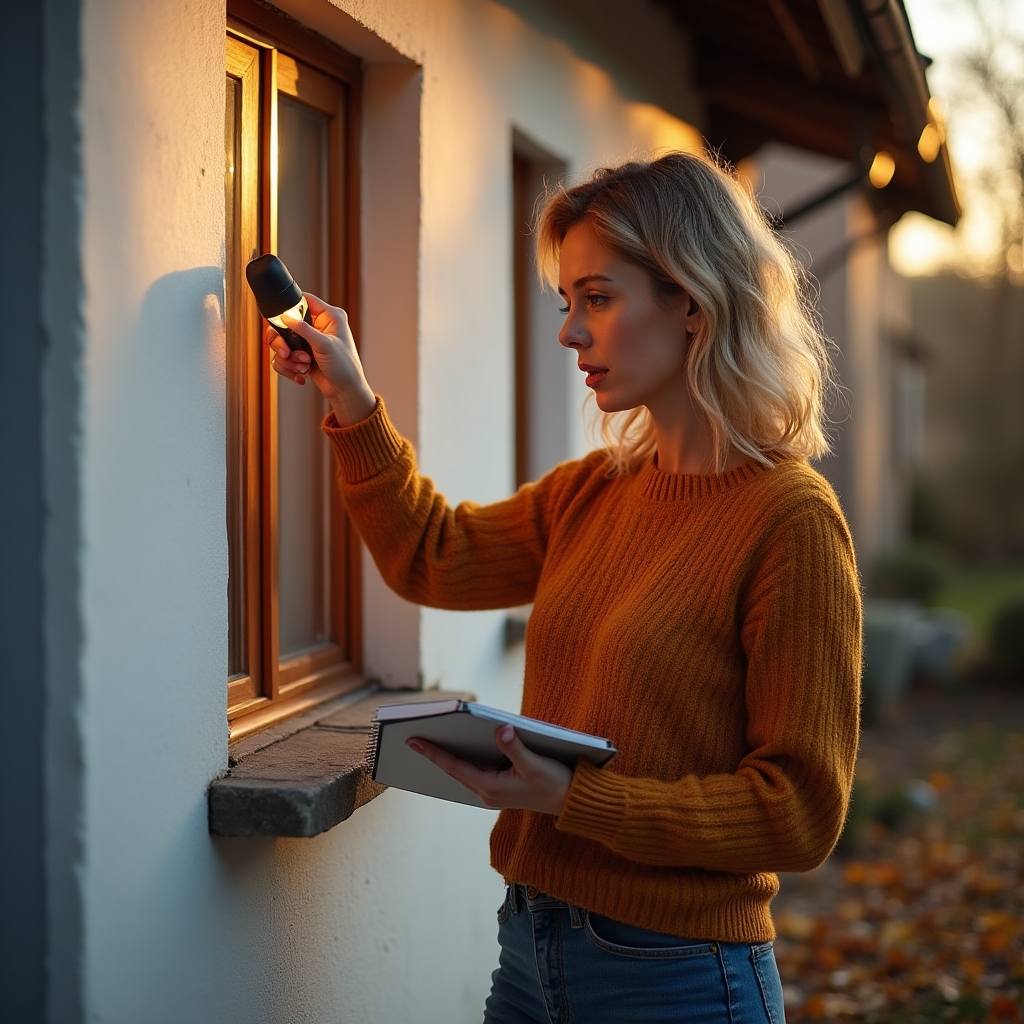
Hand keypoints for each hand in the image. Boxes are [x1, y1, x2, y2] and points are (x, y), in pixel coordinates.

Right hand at [265, 292, 375, 425]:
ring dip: (289, 359)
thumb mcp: (324, 345)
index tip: (279, 319)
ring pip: (282, 343)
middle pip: (286, 324)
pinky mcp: (302, 355)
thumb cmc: (345, 367)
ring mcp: (308, 342)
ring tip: (303, 366)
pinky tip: (302, 374)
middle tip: (287, 353)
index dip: (290, 307)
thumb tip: (286, 316)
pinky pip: (284, 358)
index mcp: (329, 317)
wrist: (345, 391)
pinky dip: (290, 368)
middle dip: (283, 342)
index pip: (305, 300)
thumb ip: (304, 329)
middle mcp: (317, 327)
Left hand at [406, 726, 572, 816]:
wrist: (571, 801)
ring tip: (430, 738)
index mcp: (491, 788)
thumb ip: (515, 747)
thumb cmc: (555, 782)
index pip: (454, 766)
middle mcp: (487, 792)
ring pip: (463, 771)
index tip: (413, 740)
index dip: (433, 752)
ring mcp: (493, 792)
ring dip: (448, 756)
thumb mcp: (535, 764)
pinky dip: (464, 759)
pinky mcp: (501, 788)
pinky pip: (474, 772)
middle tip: (413, 736)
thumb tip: (500, 730)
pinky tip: (459, 744)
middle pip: (454, 770)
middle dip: (435, 753)